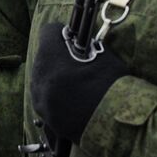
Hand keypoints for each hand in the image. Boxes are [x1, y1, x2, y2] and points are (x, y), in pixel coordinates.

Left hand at [29, 22, 127, 143]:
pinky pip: (45, 98)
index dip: (62, 32)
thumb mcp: (103, 56)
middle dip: (57, 55)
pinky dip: (55, 95)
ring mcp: (41, 99)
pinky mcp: (46, 117)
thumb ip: (86, 46)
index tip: (73, 37)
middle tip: (75, 61)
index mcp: (52, 57)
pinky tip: (72, 99)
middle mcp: (40, 77)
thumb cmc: (112, 87)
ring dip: (54, 76)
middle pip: (43, 56)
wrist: (116, 125)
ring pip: (41, 78)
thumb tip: (79, 41)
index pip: (48, 31)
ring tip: (74, 82)